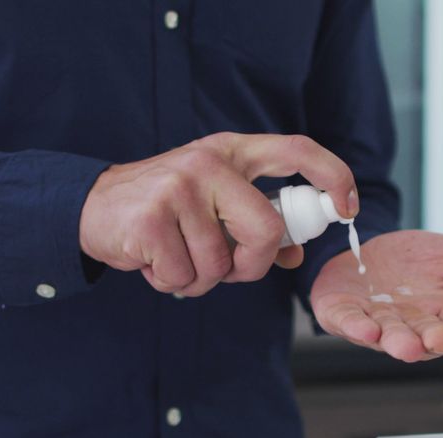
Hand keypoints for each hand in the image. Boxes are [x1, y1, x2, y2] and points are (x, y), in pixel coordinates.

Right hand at [79, 132, 359, 296]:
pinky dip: (171, 282)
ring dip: (201, 278)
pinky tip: (154, 261)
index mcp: (231, 152)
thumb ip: (255, 223)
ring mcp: (177, 188)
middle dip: (251, 266)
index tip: (348, 206)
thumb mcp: (213, 203)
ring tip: (177, 257)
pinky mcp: (150, 220)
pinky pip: (183, 275)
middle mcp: (208, 163)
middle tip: (228, 269)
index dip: (333, 175)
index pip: (296, 150)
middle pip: (264, 231)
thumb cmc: (165, 210)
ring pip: (219, 265)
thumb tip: (296, 253)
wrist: (94, 207)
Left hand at [310, 230, 442, 362]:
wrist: (368, 250)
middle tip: (439, 341)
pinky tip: (365, 328)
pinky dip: (355, 326)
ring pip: (388, 336)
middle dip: (432, 339)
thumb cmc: (416, 263)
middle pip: (425, 337)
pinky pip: (347, 322)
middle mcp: (411, 325)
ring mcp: (376, 322)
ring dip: (396, 341)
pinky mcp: (342, 315)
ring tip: (405, 345)